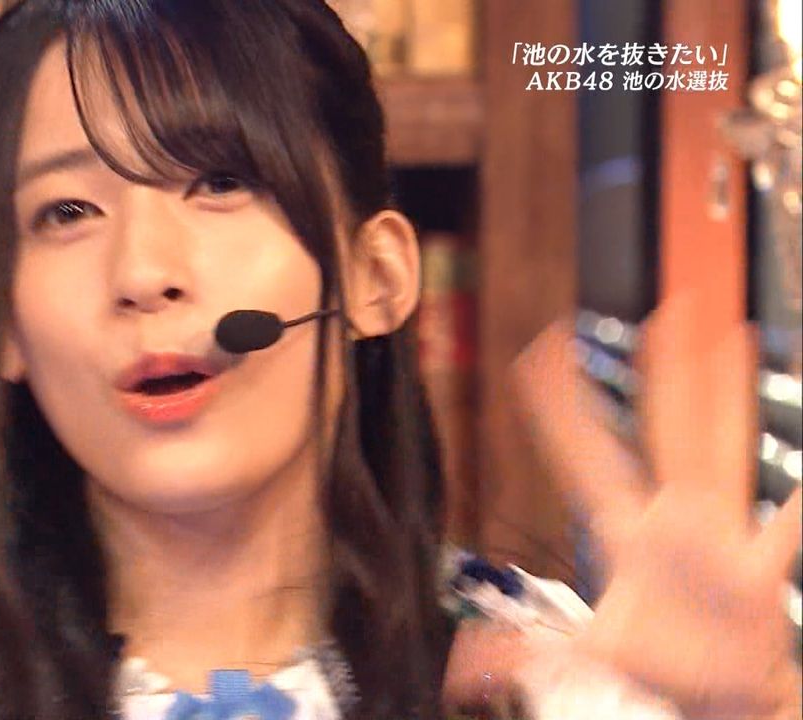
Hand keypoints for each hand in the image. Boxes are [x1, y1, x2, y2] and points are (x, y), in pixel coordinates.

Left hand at [512, 298, 801, 718]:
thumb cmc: (659, 667)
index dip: (559, 404)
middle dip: (664, 370)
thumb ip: (524, 651)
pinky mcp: (758, 574)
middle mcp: (671, 518)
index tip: (541, 348)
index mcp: (623, 530)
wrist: (716, 702)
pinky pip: (790, 527)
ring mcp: (718, 536)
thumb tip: (464, 670)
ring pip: (720, 448)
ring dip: (728, 394)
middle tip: (667, 307)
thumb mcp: (585, 654)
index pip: (583, 452)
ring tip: (735, 336)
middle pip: (663, 428)